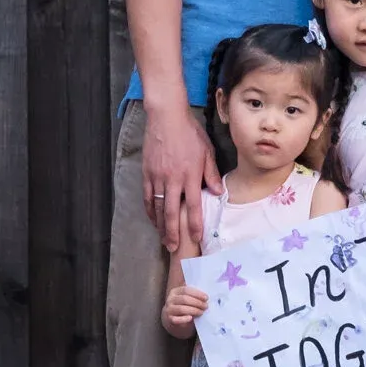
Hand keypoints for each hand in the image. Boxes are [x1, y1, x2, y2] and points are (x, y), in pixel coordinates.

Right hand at [143, 104, 220, 250]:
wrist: (166, 118)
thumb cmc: (190, 133)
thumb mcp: (207, 152)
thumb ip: (212, 174)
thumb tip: (218, 193)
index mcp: (190, 175)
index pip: (193, 205)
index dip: (194, 223)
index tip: (196, 237)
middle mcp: (172, 179)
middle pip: (171, 212)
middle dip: (173, 232)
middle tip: (174, 248)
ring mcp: (157, 177)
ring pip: (157, 208)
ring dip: (160, 226)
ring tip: (164, 239)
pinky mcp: (147, 173)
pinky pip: (147, 196)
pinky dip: (150, 210)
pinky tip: (153, 220)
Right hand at [162, 284, 209, 337]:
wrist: (175, 317)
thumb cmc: (185, 305)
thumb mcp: (188, 298)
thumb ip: (194, 295)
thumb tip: (206, 296)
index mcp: (175, 291)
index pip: (186, 290)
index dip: (197, 294)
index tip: (206, 298)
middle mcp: (170, 299)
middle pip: (184, 299)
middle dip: (197, 303)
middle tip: (206, 306)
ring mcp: (169, 309)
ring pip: (181, 309)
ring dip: (194, 310)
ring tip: (201, 312)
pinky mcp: (169, 319)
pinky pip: (176, 320)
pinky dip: (184, 319)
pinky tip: (191, 318)